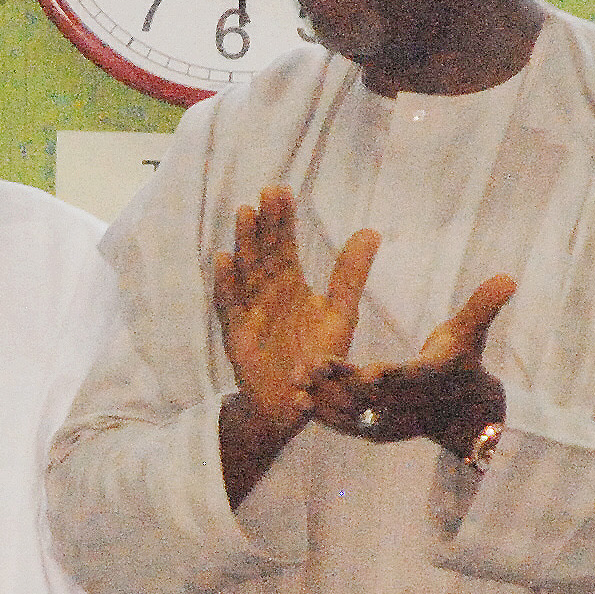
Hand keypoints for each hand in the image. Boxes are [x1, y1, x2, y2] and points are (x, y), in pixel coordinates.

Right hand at [213, 187, 376, 443]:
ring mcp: (251, 312)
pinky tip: (223, 260)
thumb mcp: (341, 313)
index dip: (282, 220)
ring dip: (244, 243)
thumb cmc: (318, 358)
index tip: (282, 191)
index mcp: (290, 286)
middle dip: (264, 224)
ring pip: (247, 271)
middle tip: (267, 193)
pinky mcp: (238, 333)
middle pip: (263, 253)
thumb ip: (350, 274)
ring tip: (246, 214)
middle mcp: (267, 294)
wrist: (299, 402)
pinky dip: (226, 284)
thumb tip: (371, 231)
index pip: (283, 246)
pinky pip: (230, 305)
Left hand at [307, 274, 515, 456]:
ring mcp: (389, 422)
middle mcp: (409, 405)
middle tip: (312, 367)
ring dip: (324, 399)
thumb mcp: (471, 334)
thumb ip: (483, 306)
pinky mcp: (372, 432)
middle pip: (374, 398)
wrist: (458, 413)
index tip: (370, 372)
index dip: (393, 377)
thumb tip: (509, 277)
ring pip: (353, 414)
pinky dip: (322, 414)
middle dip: (343, 384)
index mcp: (431, 378)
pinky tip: (297, 398)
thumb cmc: (460, 361)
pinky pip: (344, 425)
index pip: (412, 379)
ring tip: (296, 380)